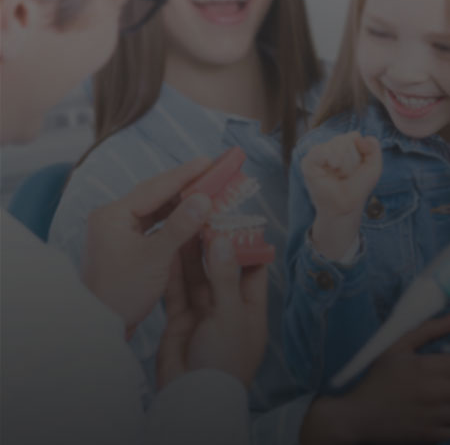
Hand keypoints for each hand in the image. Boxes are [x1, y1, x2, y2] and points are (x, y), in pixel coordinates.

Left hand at [82, 158, 211, 330]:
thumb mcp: (155, 257)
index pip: (155, 188)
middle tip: (211, 171)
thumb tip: (204, 198)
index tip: (209, 161)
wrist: (100, 327)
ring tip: (206, 190)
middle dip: (183, 184)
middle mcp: (112, 217)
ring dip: (179, 202)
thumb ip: (180, 225)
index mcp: (113, 214)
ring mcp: (116, 230)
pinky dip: (172, 220)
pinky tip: (191, 216)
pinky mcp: (124, 244)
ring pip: (154, 209)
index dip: (185, 174)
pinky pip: (152, 224)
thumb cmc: (123, 292)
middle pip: (154, 194)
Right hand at [157, 234, 267, 389]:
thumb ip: (225, 277)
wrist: (192, 397)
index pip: (254, 270)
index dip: (247, 245)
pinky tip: (169, 249)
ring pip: (196, 277)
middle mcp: (227, 308)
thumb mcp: (230, 315)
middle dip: (213, 244)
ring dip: (192, 253)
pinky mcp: (180, 319)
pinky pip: (176, 290)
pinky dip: (173, 271)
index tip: (238, 219)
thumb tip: (224, 240)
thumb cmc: (224, 361)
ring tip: (185, 224)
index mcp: (250, 309)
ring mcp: (202, 313)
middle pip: (221, 269)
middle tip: (205, 216)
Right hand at [301, 131, 381, 258]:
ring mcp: (318, 154)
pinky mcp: (308, 162)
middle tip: (346, 175)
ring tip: (339, 175)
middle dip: (351, 160)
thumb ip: (374, 149)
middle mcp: (330, 147)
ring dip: (343, 164)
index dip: (360, 152)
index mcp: (344, 146)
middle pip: (344, 139)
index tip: (358, 168)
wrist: (346, 206)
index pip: (354, 136)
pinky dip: (329, 158)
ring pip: (335, 145)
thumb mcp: (373, 168)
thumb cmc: (357, 188)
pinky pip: (320, 151)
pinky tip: (333, 168)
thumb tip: (359, 137)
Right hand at [301, 315, 449, 444]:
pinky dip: (449, 419)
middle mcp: (434, 392)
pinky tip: (438, 410)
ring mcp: (436, 417)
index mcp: (424, 367)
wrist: (360, 416)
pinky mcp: (435, 436)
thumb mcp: (397, 348)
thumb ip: (428, 330)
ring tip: (438, 393)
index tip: (444, 361)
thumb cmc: (378, 378)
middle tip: (440, 377)